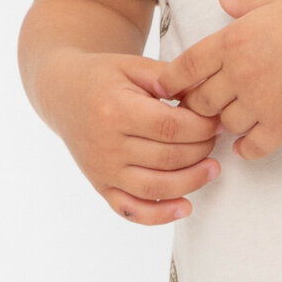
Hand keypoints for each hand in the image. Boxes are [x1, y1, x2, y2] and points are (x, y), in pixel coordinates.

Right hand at [44, 49, 221, 224]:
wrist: (63, 93)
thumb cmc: (103, 77)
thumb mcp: (134, 66)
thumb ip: (169, 77)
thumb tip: (205, 91)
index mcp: (115, 110)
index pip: (169, 127)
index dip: (201, 126)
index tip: (218, 120)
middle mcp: (106, 145)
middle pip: (166, 158)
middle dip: (201, 150)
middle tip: (217, 138)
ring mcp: (102, 170)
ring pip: (155, 187)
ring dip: (190, 182)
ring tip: (212, 168)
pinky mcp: (100, 186)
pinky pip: (131, 209)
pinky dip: (159, 215)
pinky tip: (185, 207)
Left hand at [151, 0, 281, 160]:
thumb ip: (245, 2)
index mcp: (233, 41)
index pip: (185, 67)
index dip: (171, 80)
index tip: (167, 88)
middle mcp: (240, 74)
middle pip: (200, 101)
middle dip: (197, 104)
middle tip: (202, 105)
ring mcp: (261, 103)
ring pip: (224, 124)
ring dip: (224, 123)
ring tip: (230, 119)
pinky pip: (251, 147)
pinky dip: (245, 148)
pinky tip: (247, 143)